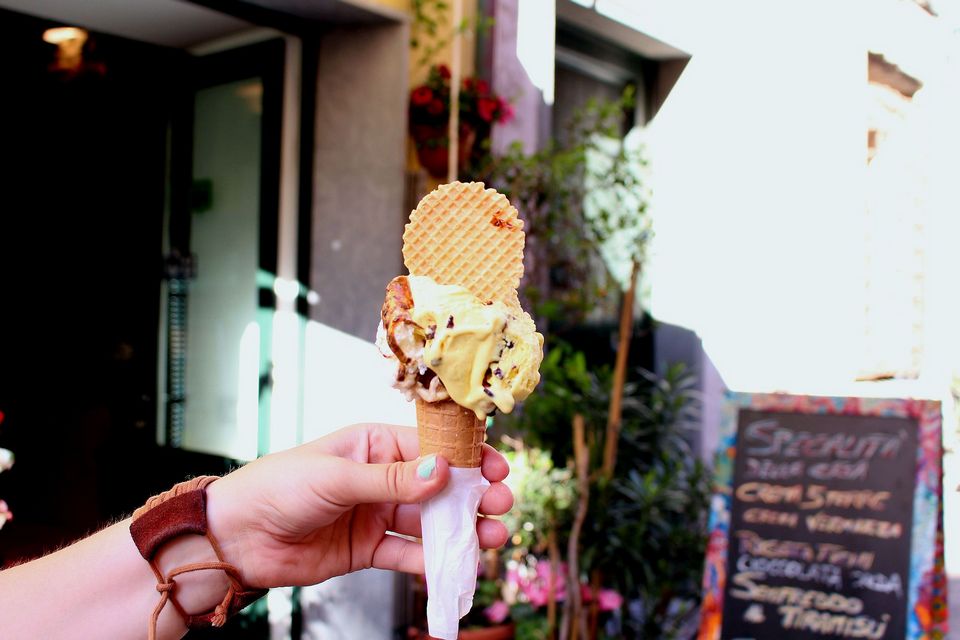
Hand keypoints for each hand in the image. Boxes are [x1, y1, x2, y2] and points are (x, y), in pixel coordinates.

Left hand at [205, 423, 512, 588]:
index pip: (430, 447)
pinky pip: (407, 555)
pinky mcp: (368, 550)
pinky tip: (455, 567)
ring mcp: (376, 515)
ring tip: (492, 538)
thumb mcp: (337, 476)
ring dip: (461, 530)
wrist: (235, 537)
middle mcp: (380, 478)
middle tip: (502, 505)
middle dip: (472, 495)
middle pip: (438, 487)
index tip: (496, 468)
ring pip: (429, 522)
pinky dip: (432, 562)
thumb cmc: (278, 487)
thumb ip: (392, 480)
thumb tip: (444, 472)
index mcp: (373, 445)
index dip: (465, 457)